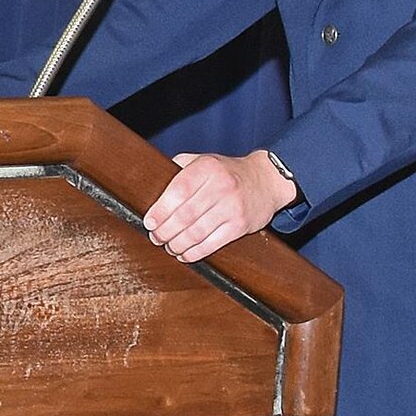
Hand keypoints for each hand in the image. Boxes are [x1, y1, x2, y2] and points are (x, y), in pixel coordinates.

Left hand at [142, 150, 295, 263]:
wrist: (266, 180)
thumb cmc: (226, 172)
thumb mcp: (203, 161)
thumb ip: (179, 168)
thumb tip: (151, 185)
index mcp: (207, 167)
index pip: (178, 191)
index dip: (160, 210)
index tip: (149, 222)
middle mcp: (221, 186)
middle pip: (185, 215)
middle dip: (165, 231)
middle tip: (156, 238)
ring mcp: (233, 207)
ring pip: (197, 232)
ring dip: (177, 244)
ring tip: (168, 246)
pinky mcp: (241, 225)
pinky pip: (212, 244)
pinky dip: (195, 253)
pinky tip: (185, 254)